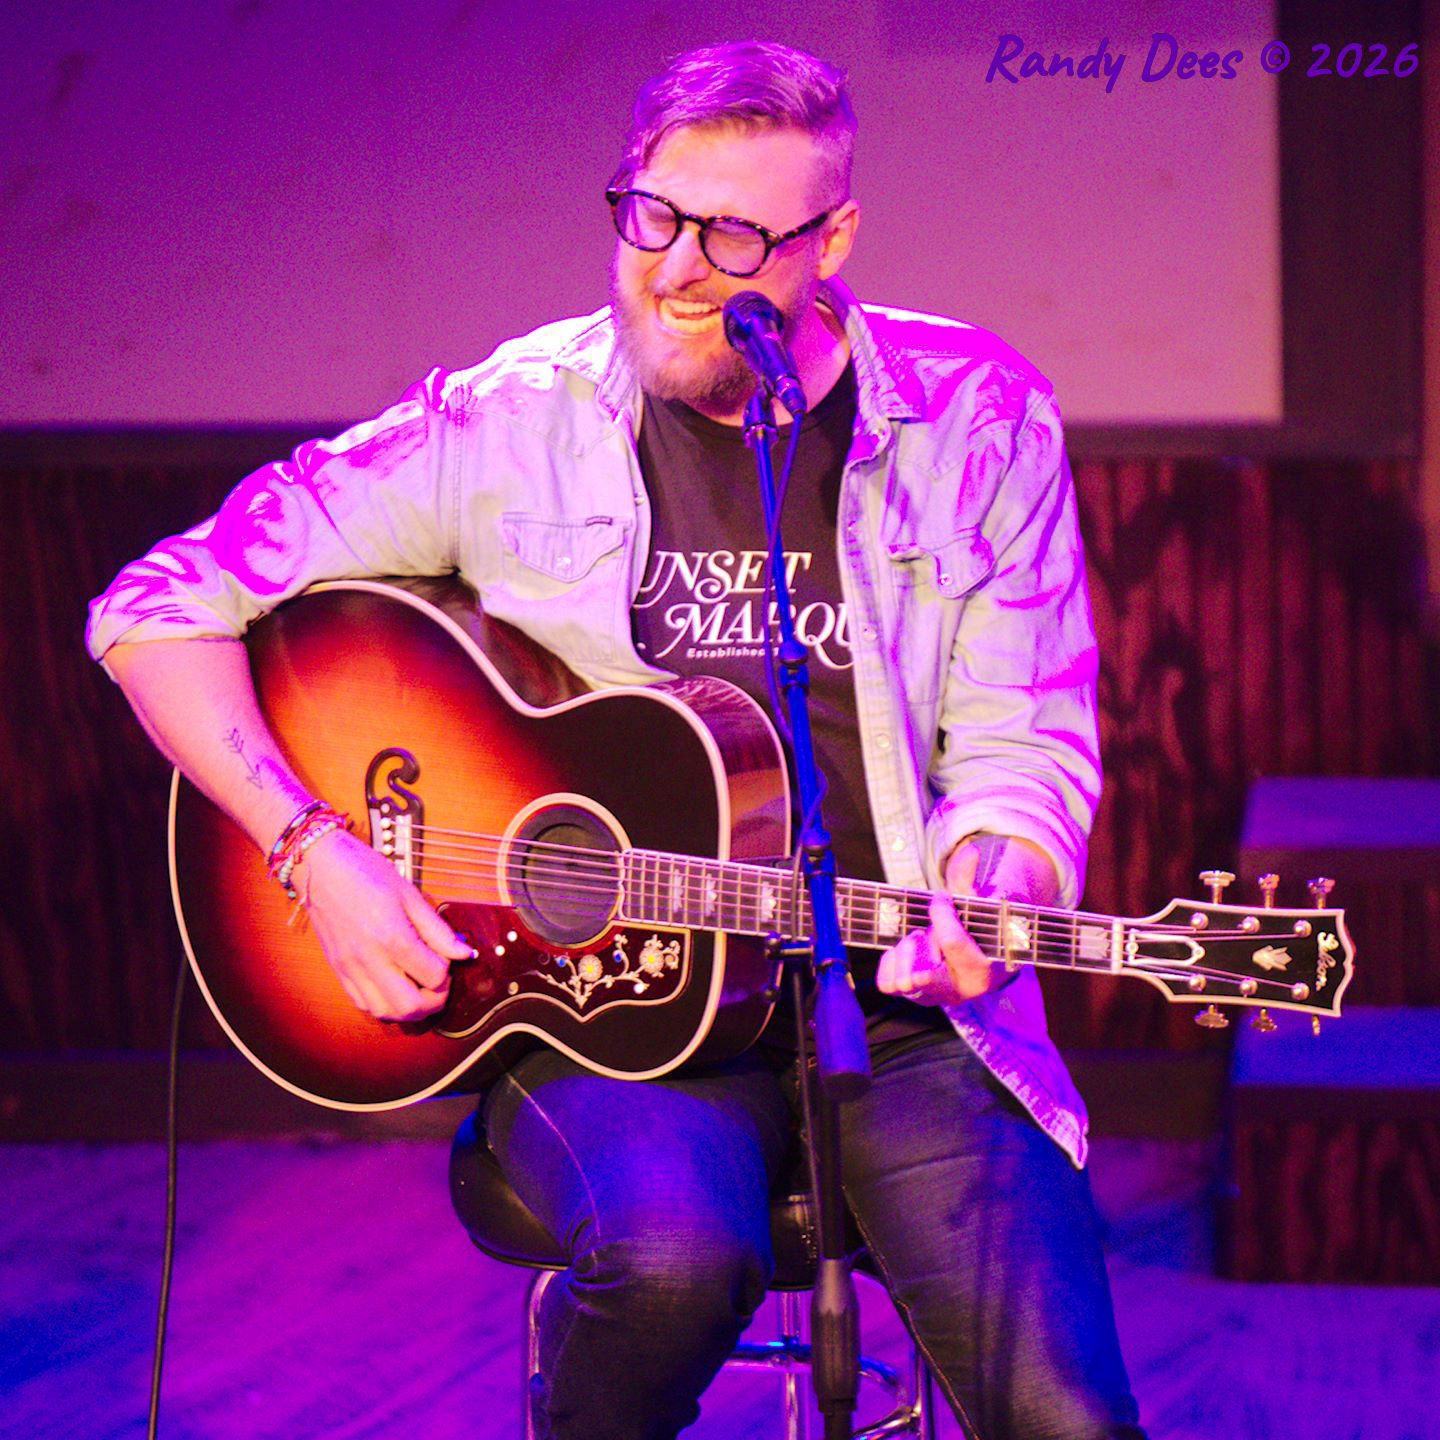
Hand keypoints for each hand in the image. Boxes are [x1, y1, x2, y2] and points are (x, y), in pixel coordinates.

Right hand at [291, 829, 473, 1020]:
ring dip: (408, 1008)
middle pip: (409, 1006)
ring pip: (385, 1012)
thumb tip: (463, 952)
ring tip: (418, 987)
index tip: (446, 956)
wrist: (320, 867)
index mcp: (391, 936)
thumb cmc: (366, 873)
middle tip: (440, 982)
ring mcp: (350, 967)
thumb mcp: (409, 894)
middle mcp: (369, 958)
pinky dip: (385, 1004)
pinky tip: (395, 986)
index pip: (433, 975)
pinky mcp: (338, 970)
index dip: (448, 970)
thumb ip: (437, 929)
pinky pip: (363, 1003)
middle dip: (434, 1000)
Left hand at [874, 834, 1059, 1005]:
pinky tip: (904, 948)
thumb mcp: (976, 903)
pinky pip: (886, 981)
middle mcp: (956, 991)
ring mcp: (930, 997)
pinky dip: (891, 960)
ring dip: (905, 951)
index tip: (940, 897)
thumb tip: (969, 851)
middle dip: (917, 943)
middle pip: (920, 974)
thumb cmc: (975, 928)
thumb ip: (969, 879)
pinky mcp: (910, 995)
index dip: (941, 913)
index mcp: (981, 971)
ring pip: (900, 978)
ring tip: (919, 940)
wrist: (970, 956)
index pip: (951, 941)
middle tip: (926, 931)